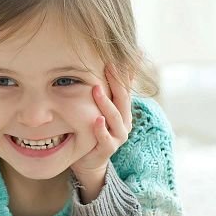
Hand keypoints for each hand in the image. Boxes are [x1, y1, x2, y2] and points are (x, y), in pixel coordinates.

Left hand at [70, 65, 132, 197]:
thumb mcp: (99, 111)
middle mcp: (124, 122)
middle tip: (109, 65)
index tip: (124, 55)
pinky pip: (105, 138)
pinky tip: (97, 119)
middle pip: (122, 98)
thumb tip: (100, 68)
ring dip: (105, 102)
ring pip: (114, 117)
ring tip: (96, 89)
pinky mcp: (108, 149)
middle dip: (116, 81)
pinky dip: (101, 129)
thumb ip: (102, 95)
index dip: (126, 72)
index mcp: (123, 111)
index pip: (126, 87)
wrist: (89, 161)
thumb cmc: (93, 131)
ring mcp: (118, 136)